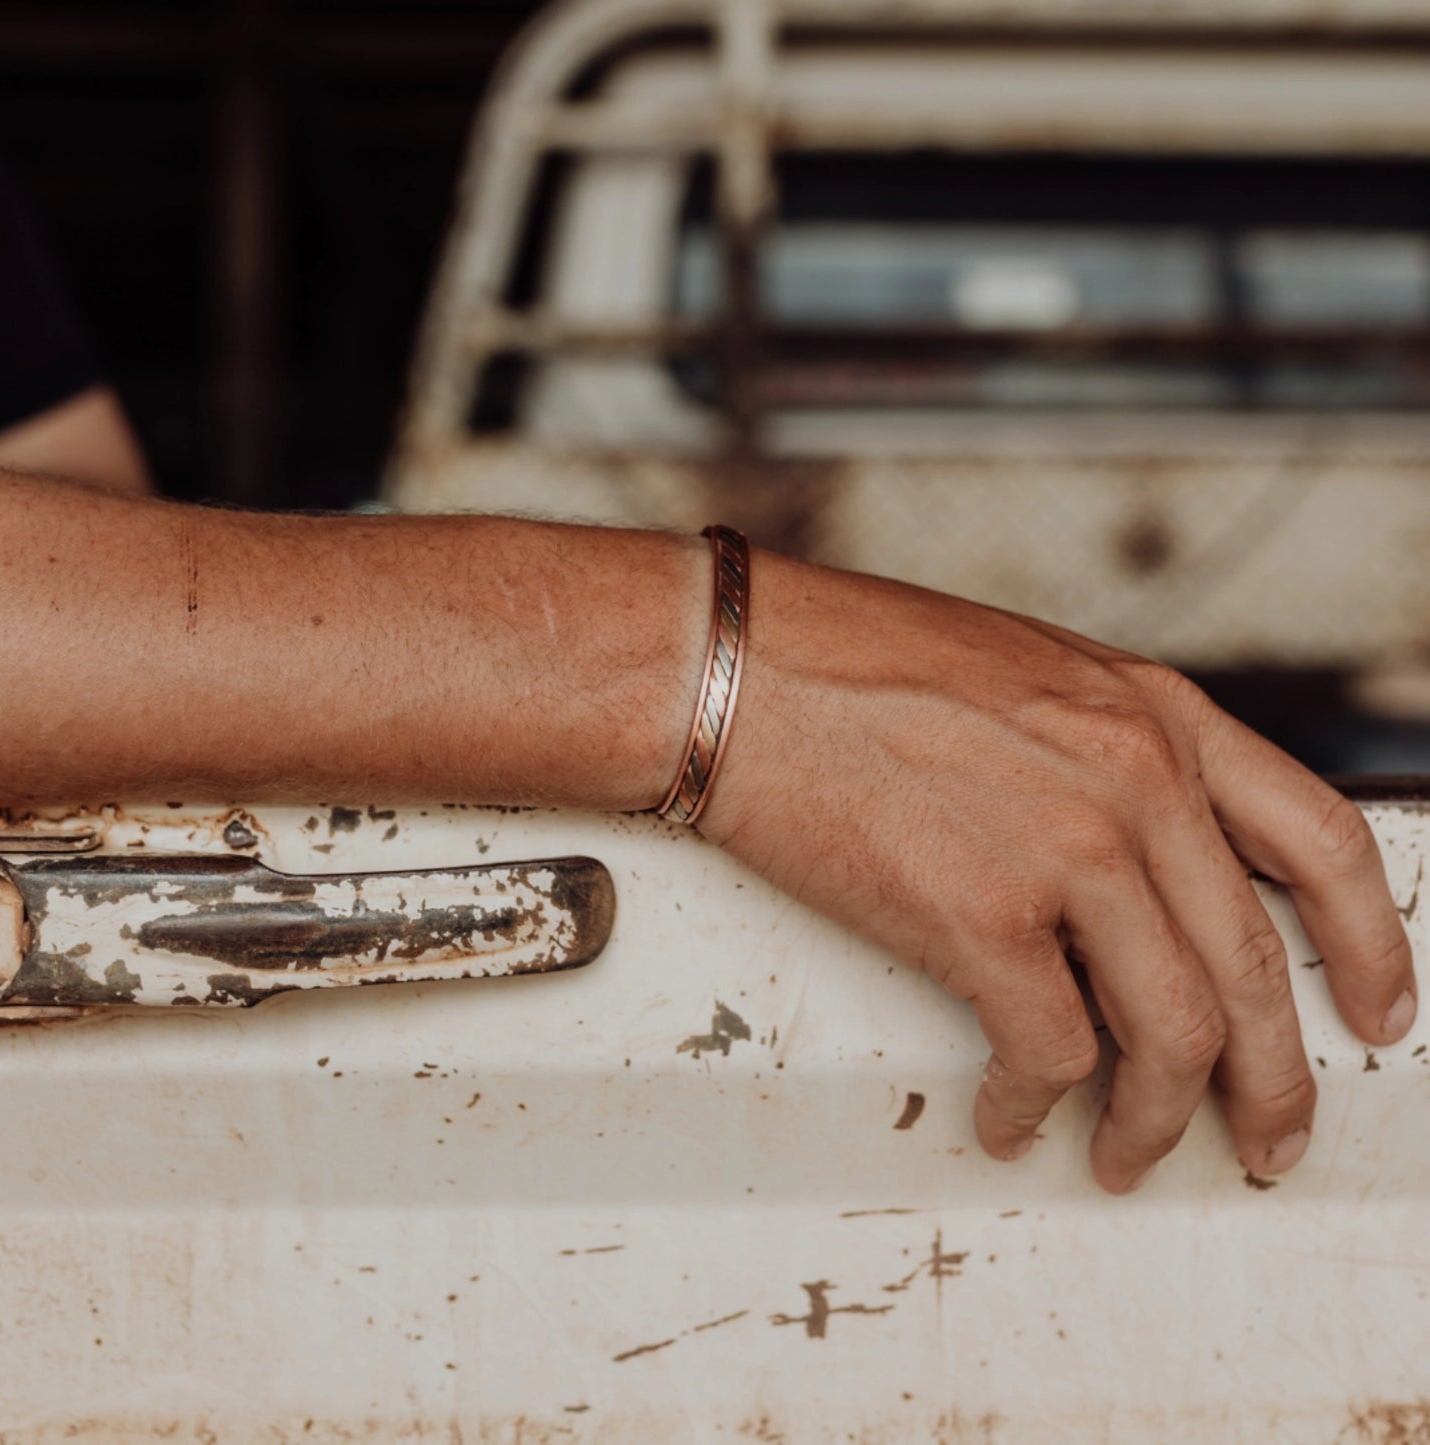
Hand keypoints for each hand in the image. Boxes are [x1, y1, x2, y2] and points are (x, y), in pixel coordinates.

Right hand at [701, 550, 1415, 1192]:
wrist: (739, 668)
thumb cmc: (853, 663)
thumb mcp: (1029, 678)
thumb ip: (1106, 757)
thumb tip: (1136, 863)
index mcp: (1154, 715)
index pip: (1320, 839)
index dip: (1369, 945)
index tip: (1378, 1012)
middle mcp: (1133, 781)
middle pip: (1253, 970)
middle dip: (1274, 1083)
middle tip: (1267, 1138)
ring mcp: (1064, 849)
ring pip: (1174, 1033)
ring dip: (1156, 1119)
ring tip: (1126, 1153)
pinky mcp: (977, 914)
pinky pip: (1050, 1051)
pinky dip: (1035, 1103)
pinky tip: (1008, 1111)